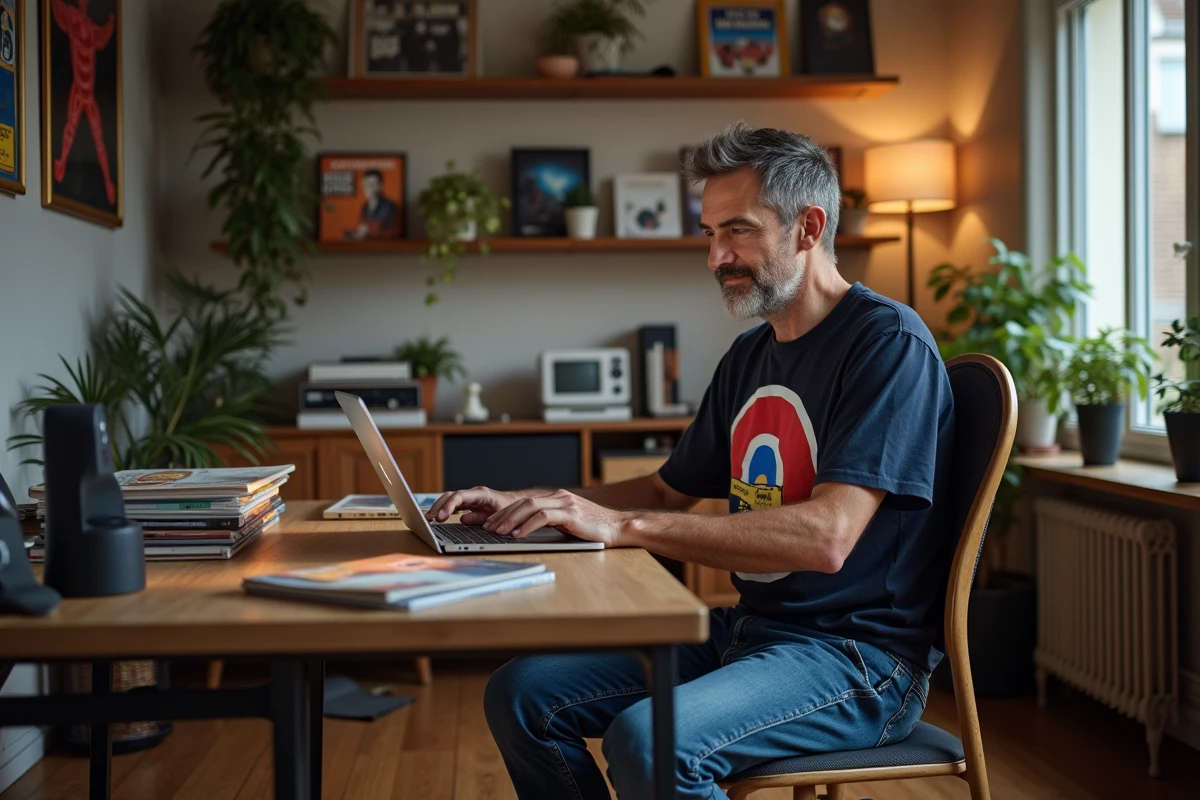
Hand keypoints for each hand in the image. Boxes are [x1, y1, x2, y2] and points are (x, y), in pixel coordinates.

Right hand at [427, 486, 524, 525]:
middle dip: (438, 506)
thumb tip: (463, 519)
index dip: (449, 506)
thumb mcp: (498, 515)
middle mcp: (473, 494)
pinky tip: (434, 517)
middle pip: (450, 496)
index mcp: (481, 494)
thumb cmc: (510, 510)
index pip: (460, 496)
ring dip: (437, 508)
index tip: (440, 517)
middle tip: (428, 519)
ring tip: (427, 519)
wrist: (518, 505)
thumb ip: (481, 517)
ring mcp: (470, 498)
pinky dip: (443, 509)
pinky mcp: (468, 503)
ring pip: (449, 499)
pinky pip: (452, 504)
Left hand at [484, 490, 631, 546]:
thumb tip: (527, 532)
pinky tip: (518, 534)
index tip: (493, 523)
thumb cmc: (595, 530)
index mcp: (558, 498)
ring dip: (512, 519)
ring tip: (499, 531)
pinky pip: (544, 516)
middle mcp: (560, 497)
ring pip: (531, 506)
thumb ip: (551, 522)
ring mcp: (566, 503)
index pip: (526, 501)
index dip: (507, 512)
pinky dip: (528, 525)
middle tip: (489, 527)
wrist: (619, 527)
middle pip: (524, 501)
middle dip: (504, 515)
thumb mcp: (569, 523)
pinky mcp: (571, 514)